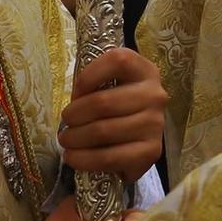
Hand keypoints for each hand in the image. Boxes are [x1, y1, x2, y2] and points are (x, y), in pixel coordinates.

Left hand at [61, 47, 165, 181]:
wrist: (140, 137)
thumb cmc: (118, 107)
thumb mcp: (111, 85)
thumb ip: (94, 85)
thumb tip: (72, 106)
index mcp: (145, 71)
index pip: (117, 61)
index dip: (89, 76)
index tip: (75, 93)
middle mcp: (155, 95)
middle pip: (103, 102)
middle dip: (74, 115)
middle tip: (65, 123)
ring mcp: (156, 124)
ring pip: (103, 131)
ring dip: (75, 139)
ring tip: (66, 141)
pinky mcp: (151, 151)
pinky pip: (109, 157)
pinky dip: (84, 160)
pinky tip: (73, 157)